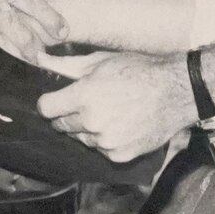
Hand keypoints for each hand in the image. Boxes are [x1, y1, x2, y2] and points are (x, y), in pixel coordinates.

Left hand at [37, 51, 196, 162]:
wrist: (175, 92)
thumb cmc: (138, 71)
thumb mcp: (100, 61)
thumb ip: (65, 65)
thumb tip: (39, 59)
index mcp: (84, 96)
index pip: (46, 108)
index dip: (50, 103)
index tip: (58, 100)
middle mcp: (92, 121)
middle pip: (62, 125)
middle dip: (70, 114)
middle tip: (89, 102)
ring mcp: (106, 141)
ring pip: (82, 138)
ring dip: (88, 128)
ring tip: (110, 112)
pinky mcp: (119, 154)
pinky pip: (101, 149)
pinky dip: (106, 140)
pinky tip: (121, 125)